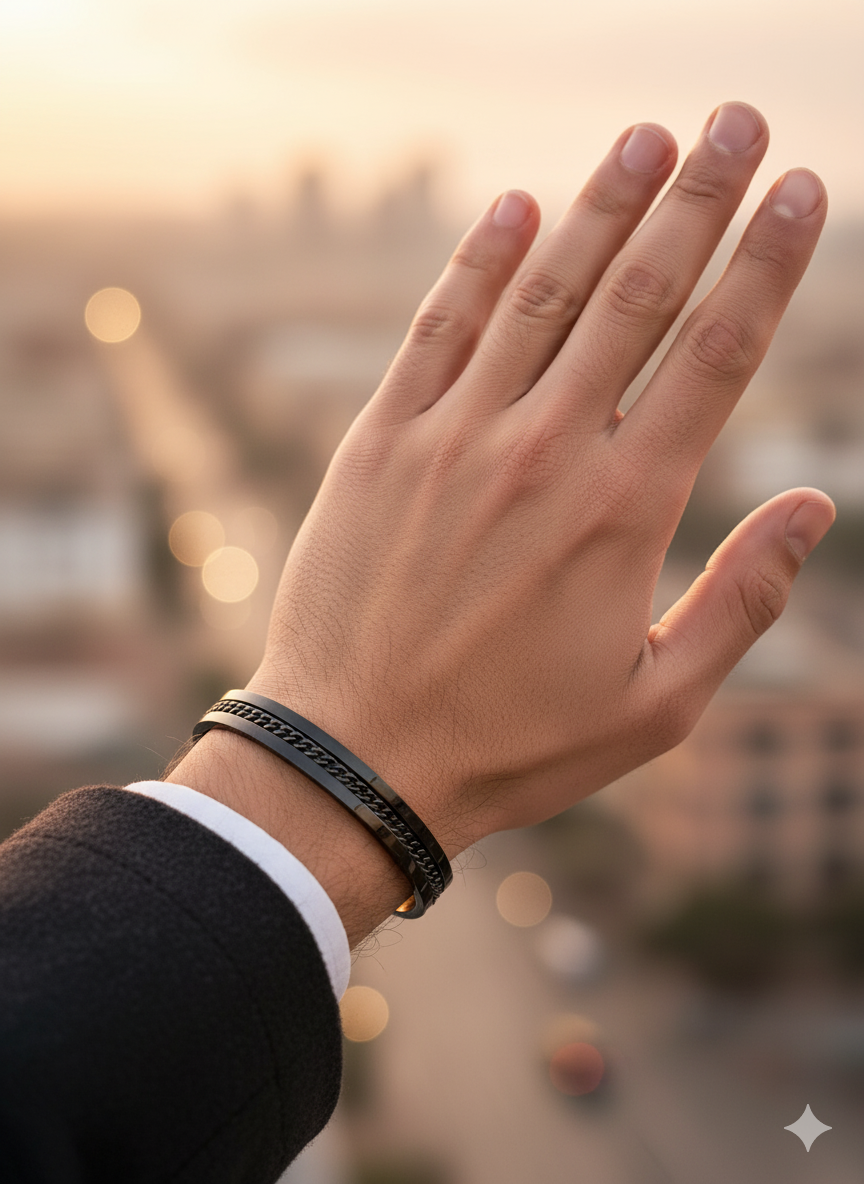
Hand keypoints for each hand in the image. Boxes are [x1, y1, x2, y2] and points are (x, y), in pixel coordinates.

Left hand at [173, 103, 833, 942]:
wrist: (357, 758)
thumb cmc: (513, 742)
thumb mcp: (656, 702)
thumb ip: (742, 599)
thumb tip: (812, 505)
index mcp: (624, 510)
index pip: (715, 355)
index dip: (765, 264)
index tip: (799, 190)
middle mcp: (545, 451)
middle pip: (638, 297)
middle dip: (698, 201)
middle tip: (739, 122)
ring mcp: (455, 438)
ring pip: (542, 294)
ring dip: (600, 207)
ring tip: (649, 139)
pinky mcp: (381, 444)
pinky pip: (436, 331)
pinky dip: (477, 264)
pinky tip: (514, 206)